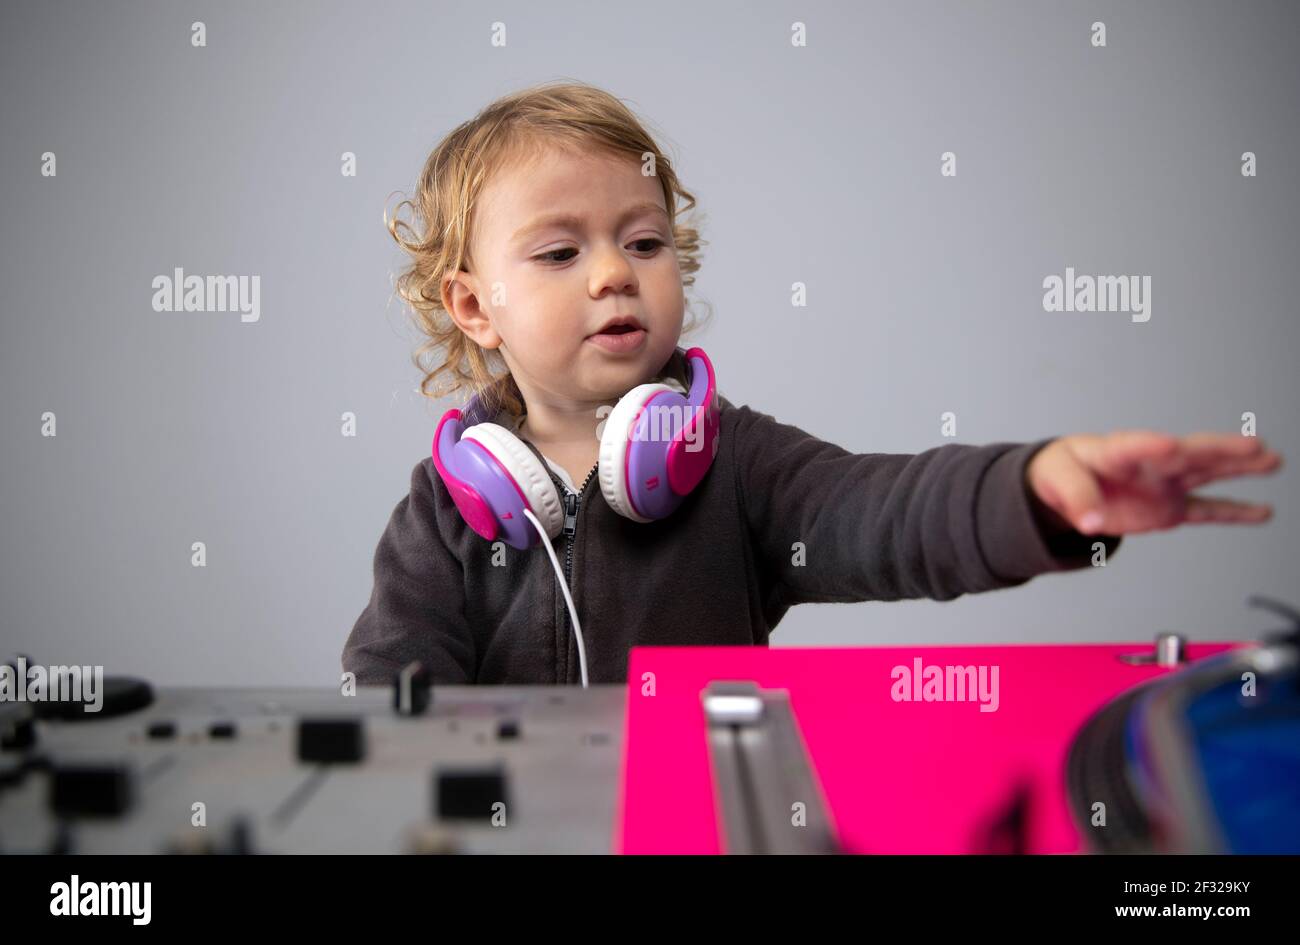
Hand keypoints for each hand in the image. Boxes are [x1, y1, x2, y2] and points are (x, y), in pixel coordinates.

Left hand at [1025, 430, 1282, 535]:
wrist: (1065, 484)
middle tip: (1252, 446)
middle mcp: (1148, 465)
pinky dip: (1234, 512)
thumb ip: (1076, 499)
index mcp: (1114, 451)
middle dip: (1218, 450)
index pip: (1132, 446)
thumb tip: (1090, 522)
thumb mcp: (1057, 479)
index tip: (1169, 444)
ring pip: (1206, 473)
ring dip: (1238, 468)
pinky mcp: (1169, 507)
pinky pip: (1205, 509)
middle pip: (1187, 454)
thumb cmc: (1062, 470)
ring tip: (1272, 461)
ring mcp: (1163, 485)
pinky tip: (1262, 511)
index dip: (1149, 445)